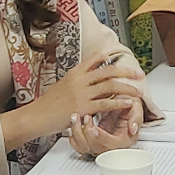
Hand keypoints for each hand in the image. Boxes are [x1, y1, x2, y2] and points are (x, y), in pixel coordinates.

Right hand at [19, 52, 145, 144]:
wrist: (36, 116)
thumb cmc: (48, 104)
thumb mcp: (62, 86)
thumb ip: (77, 81)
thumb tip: (91, 81)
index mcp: (75, 72)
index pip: (95, 58)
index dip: (110, 58)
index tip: (122, 60)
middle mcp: (79, 80)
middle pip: (108, 70)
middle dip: (127, 72)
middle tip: (138, 74)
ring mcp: (81, 93)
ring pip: (110, 85)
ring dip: (127, 88)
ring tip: (138, 91)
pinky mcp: (83, 107)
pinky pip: (106, 103)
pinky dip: (119, 102)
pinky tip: (128, 103)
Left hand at [67, 94, 144, 157]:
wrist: (122, 103)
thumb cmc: (129, 106)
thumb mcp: (137, 108)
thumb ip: (136, 117)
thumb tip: (133, 128)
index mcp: (124, 140)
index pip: (110, 144)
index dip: (101, 137)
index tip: (94, 128)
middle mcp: (111, 145)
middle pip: (95, 148)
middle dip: (86, 133)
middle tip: (84, 117)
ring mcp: (100, 144)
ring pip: (85, 147)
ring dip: (77, 133)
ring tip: (75, 117)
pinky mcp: (92, 141)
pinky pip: (79, 146)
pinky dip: (73, 138)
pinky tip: (72, 127)